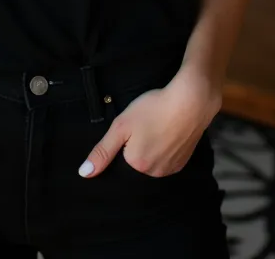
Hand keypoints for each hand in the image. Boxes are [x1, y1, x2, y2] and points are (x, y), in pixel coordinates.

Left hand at [78, 66, 220, 177]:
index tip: (135, 126)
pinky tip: (168, 132)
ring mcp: (171, 169)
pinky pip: (167, 159)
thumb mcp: (122, 125)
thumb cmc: (153, 108)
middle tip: (147, 123)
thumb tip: (84, 173)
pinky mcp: (183, 163)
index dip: (126, 139)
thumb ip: (103, 150)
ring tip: (158, 126)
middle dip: (138, 144)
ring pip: (152, 160)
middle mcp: (154, 173)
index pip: (122, 156)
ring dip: (152, 147)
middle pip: (137, 160)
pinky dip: (165, 148)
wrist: (191, 101)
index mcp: (137, 165)